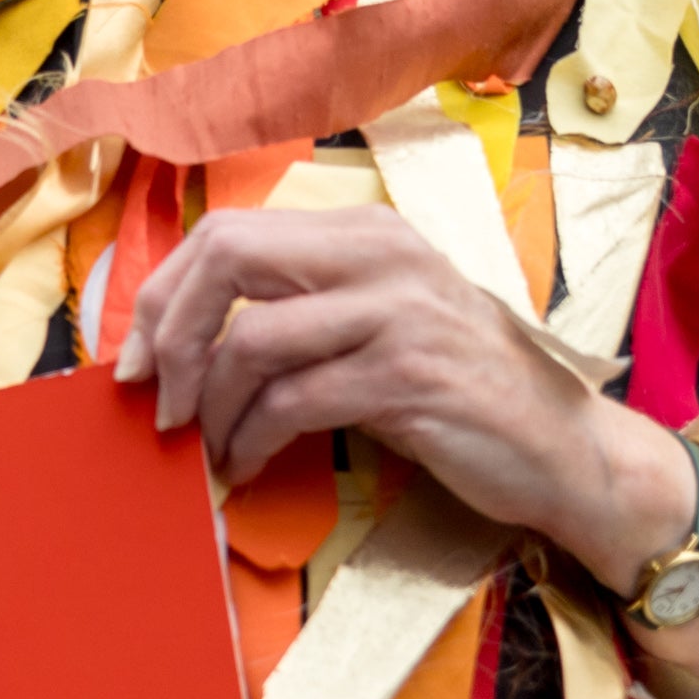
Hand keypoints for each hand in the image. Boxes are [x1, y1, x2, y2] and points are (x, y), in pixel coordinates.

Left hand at [118, 205, 691, 576]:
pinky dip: (249, 441)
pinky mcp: (407, 378)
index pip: (230, 233)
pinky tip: (244, 467)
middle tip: (156, 401)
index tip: (137, 357)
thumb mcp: (380, 323)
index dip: (165, 293)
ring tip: (207, 449)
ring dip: (210, 407)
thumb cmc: (459, 391)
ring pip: (251, 342)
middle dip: (170, 335)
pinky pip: (291, 404)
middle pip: (227, 260)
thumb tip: (186, 338)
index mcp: (366, 232)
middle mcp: (381, 256)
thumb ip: (303, 309)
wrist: (562, 449)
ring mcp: (398, 314)